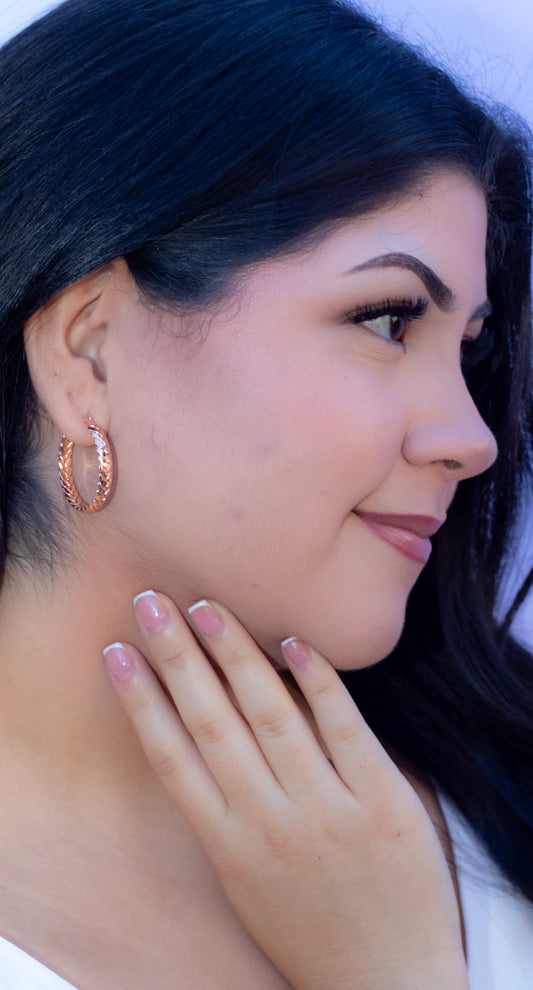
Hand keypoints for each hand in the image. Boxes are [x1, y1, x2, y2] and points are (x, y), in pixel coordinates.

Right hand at [104, 593, 468, 989]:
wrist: (389, 984)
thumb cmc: (309, 929)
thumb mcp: (246, 881)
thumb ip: (226, 813)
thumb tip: (207, 732)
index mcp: (228, 845)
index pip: (171, 757)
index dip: (140, 700)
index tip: (117, 652)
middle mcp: (269, 823)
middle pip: (212, 721)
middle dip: (177, 657)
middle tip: (151, 602)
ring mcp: (327, 811)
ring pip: (270, 714)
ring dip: (235, 654)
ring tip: (207, 607)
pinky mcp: (382, 803)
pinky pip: (344, 729)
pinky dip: (318, 682)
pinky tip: (293, 643)